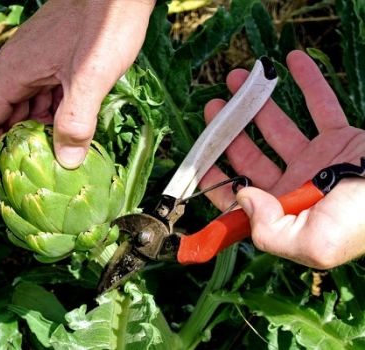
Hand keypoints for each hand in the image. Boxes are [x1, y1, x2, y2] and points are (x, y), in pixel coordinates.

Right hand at [0, 0, 154, 181]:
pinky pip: (49, 98)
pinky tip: (72, 134)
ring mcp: (41, 65)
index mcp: (15, 72)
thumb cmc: (105, 23)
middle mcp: (21, 69)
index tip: (1, 179)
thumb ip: (77, 119)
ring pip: (30, 109)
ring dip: (39, 135)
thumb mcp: (91, 76)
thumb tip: (67, 160)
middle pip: (7, 117)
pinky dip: (56, 119)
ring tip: (55, 162)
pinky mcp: (60, 64)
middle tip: (34, 179)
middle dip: (17, 149)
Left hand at [201, 50, 364, 268]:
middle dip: (228, 133)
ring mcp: (318, 160)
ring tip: (235, 79)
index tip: (199, 158)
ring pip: (279, 127)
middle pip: (251, 157)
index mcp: (284, 210)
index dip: (215, 180)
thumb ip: (269, 231)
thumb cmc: (364, 222)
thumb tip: (244, 199)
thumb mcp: (314, 243)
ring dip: (256, 103)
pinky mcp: (341, 138)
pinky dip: (308, 82)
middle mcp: (296, 185)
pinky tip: (292, 61)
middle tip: (214, 107)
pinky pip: (321, 105)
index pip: (238, 198)